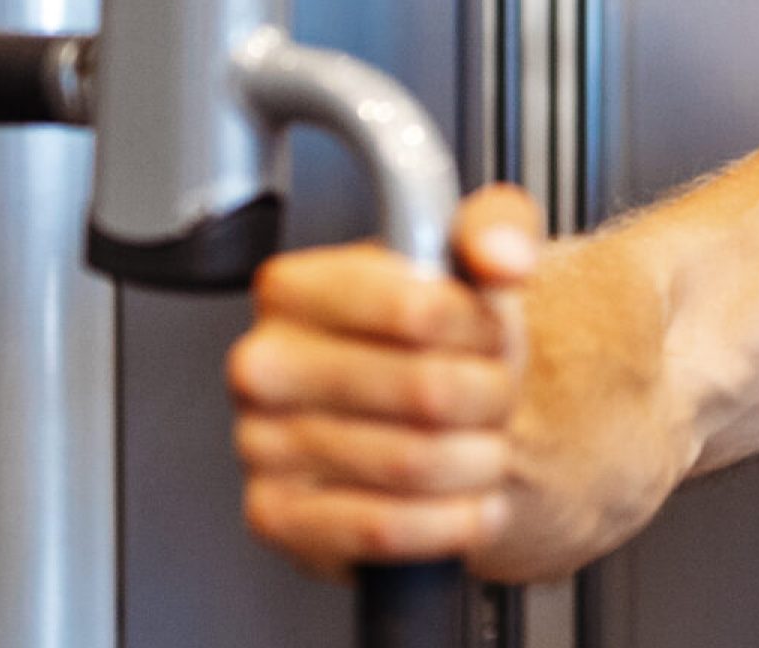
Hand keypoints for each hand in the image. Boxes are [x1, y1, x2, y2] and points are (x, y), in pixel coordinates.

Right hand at [226, 185, 691, 581]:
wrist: (422, 418)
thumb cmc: (436, 341)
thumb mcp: (472, 264)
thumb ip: (497, 229)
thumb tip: (500, 252)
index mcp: (294, 289)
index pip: (417, 310)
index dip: (481, 329)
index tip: (488, 330)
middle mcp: (262, 363)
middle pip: (426, 392)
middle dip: (488, 398)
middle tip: (493, 392)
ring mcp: (259, 444)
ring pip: (414, 464)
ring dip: (479, 460)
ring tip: (480, 442)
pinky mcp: (275, 517)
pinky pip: (383, 530)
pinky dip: (450, 521)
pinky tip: (465, 499)